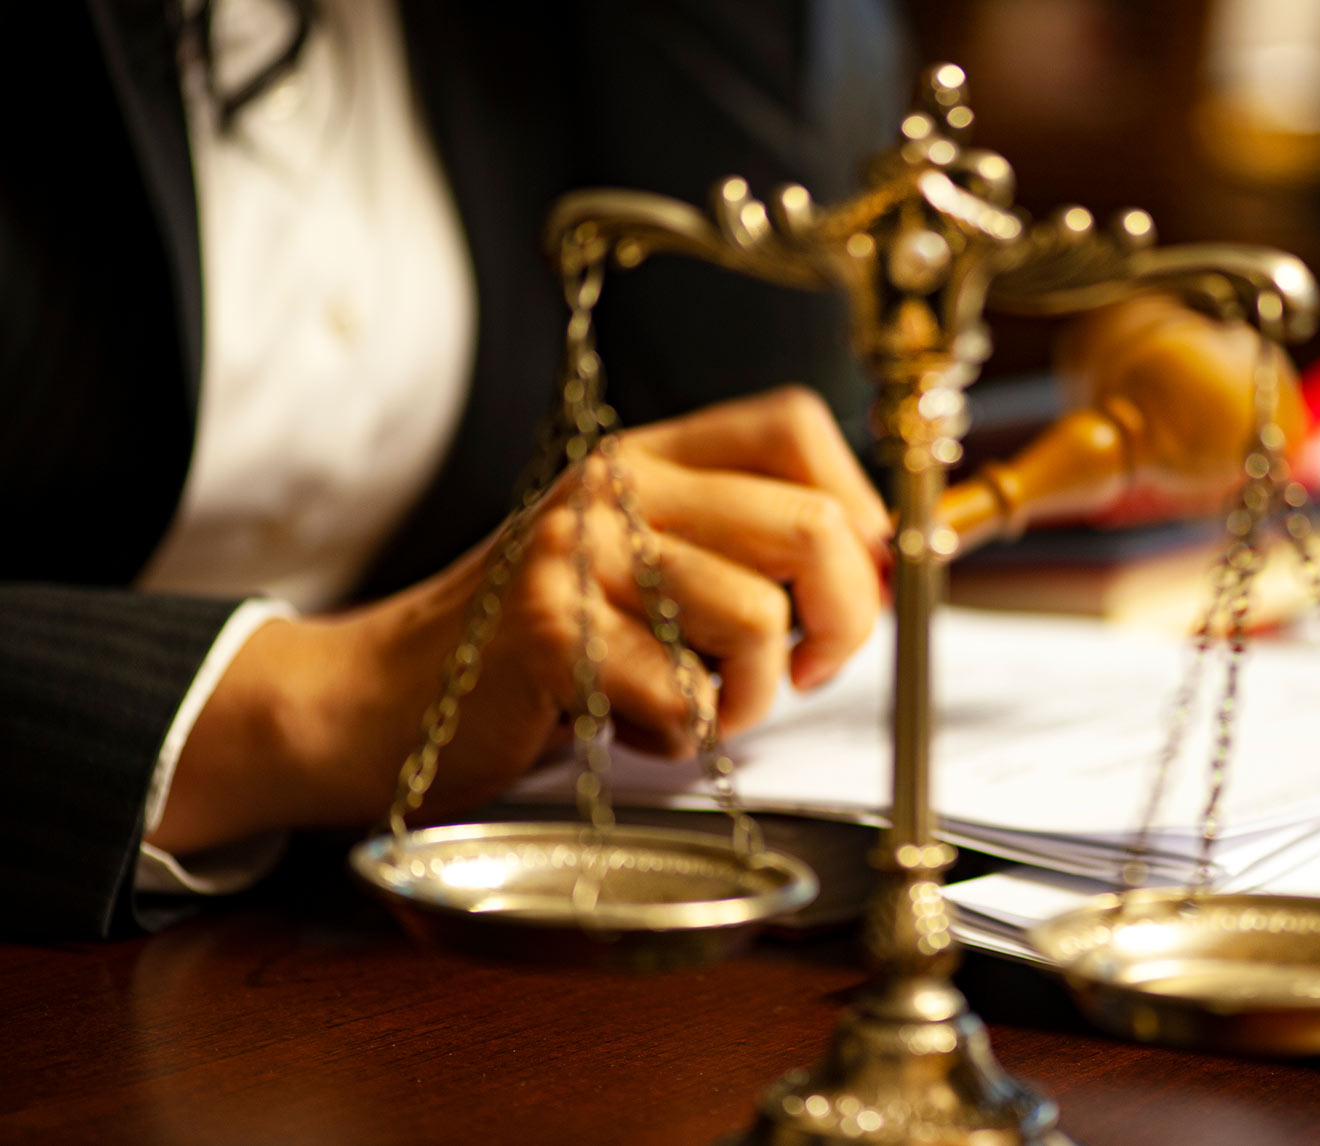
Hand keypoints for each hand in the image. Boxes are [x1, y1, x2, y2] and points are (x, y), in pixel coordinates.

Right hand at [148, 386, 889, 854]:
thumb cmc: (535, 649)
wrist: (377, 697)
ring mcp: (578, 553)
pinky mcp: (551, 633)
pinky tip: (628, 727)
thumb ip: (742, 549)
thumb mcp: (640, 565)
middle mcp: (615, 485)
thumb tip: (884, 566)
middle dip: (845, 622)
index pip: (798, 425)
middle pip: (811, 526)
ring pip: (760, 619)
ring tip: (692, 704)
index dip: (861, 511)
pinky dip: (680, 738)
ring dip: (750, 696)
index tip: (857, 584)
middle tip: (805, 671)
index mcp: (649, 457)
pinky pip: (688, 697)